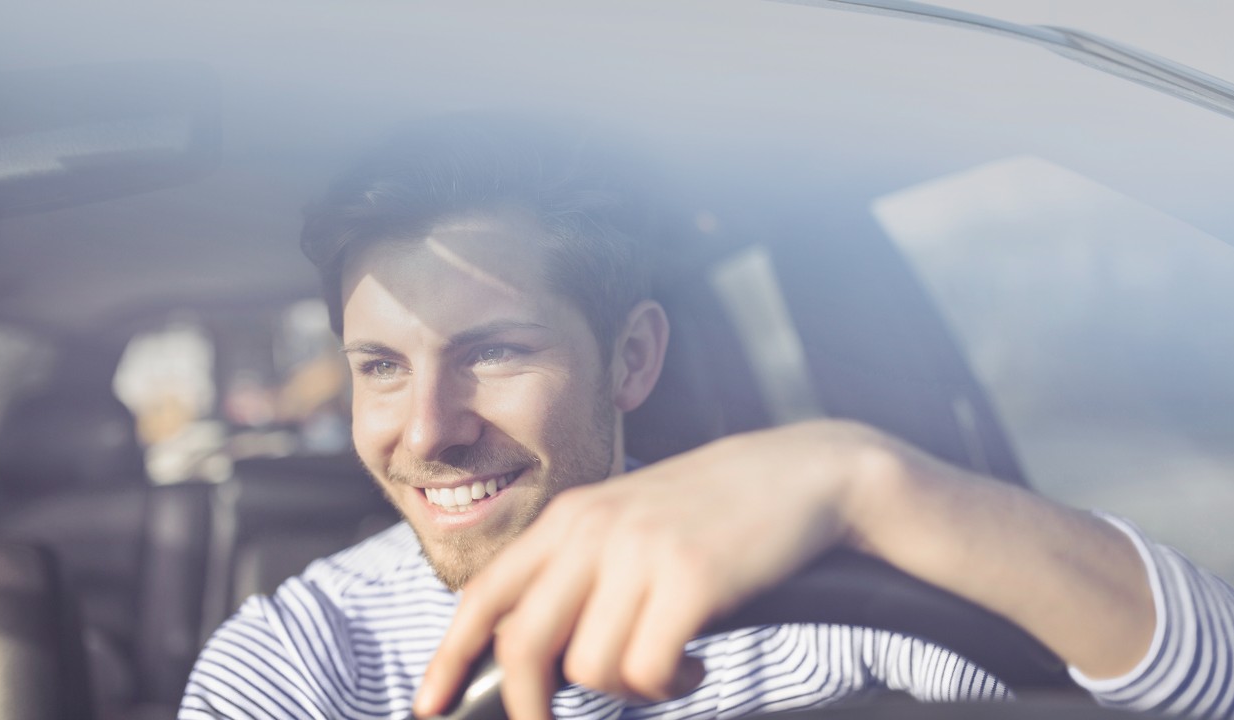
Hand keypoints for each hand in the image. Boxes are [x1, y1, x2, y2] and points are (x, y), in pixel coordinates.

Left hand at [413, 420, 896, 719]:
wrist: (803, 473)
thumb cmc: (715, 508)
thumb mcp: (630, 520)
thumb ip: (580, 569)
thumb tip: (536, 653)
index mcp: (570, 516)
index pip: (485, 594)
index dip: (449, 658)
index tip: (430, 706)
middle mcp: (593, 529)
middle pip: (524, 646)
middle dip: (528, 708)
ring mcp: (639, 551)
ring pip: (591, 669)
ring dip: (629, 690)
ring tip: (669, 668)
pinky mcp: (689, 578)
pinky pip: (647, 671)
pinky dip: (668, 687)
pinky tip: (696, 665)